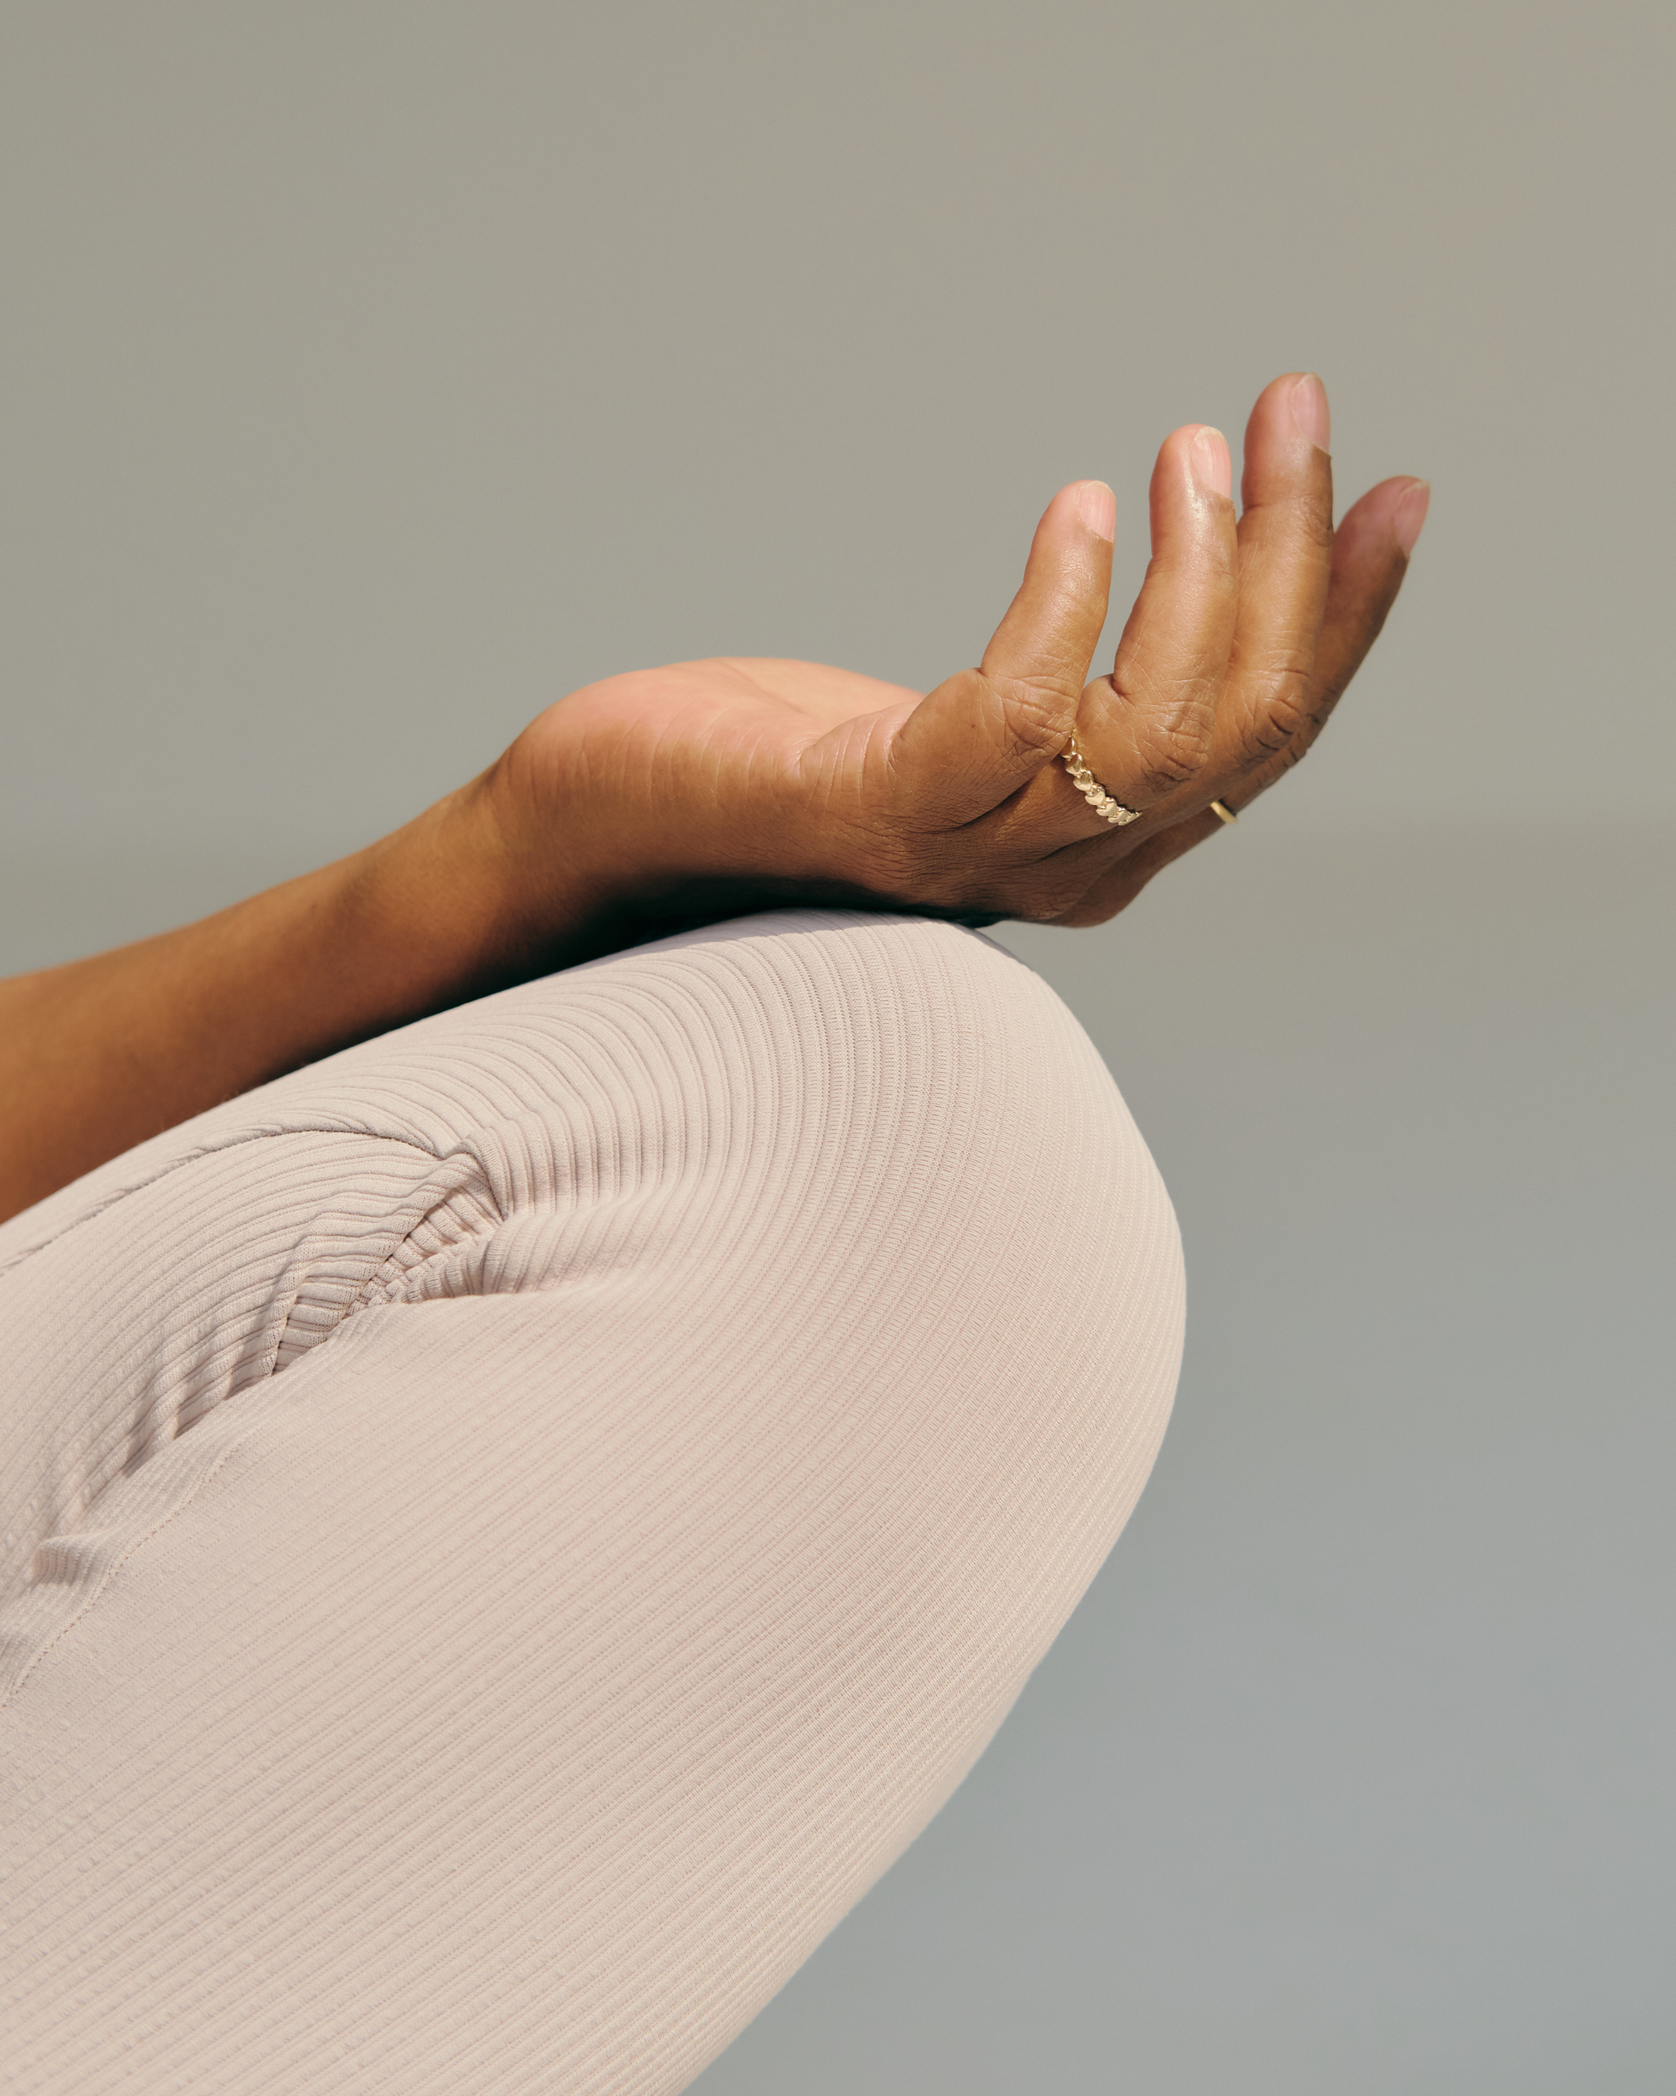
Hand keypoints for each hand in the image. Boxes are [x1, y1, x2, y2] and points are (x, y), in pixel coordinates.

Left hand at [482, 371, 1427, 949]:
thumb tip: (1178, 565)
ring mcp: (968, 854)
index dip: (1341, 618)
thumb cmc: (767, 765)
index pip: (1260, 740)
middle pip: (1236, 729)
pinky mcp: (873, 816)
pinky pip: (1015, 715)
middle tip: (1292, 408)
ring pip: (1156, 727)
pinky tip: (1076, 506)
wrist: (593, 830)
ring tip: (1187, 444)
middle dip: (1292, 559)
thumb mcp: (956, 723)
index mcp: (1095, 848)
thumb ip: (1068, 693)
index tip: (1386, 487)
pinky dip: (1062, 600)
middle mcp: (1055, 874)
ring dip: (1202, 566)